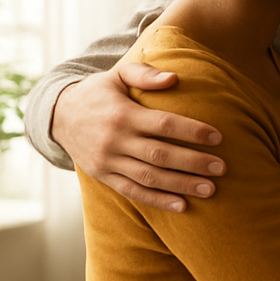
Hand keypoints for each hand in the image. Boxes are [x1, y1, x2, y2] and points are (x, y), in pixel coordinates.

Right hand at [52, 63, 224, 212]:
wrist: (57, 115)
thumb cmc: (98, 93)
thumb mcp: (117, 76)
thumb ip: (144, 74)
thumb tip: (174, 78)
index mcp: (122, 114)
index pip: (164, 124)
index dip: (192, 131)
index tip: (218, 137)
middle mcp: (114, 140)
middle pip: (160, 154)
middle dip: (193, 162)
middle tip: (222, 168)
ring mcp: (107, 161)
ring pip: (149, 177)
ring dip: (181, 185)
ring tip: (210, 189)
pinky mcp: (102, 177)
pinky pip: (132, 192)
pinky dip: (157, 201)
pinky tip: (182, 206)